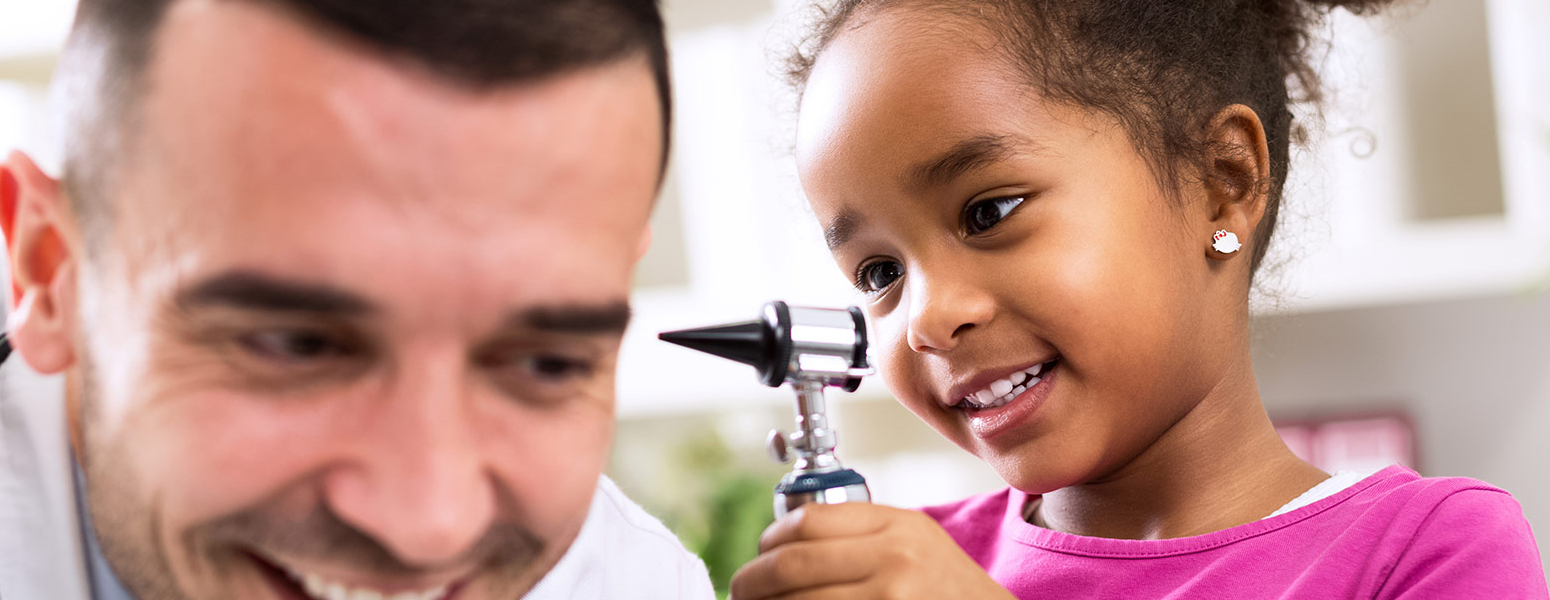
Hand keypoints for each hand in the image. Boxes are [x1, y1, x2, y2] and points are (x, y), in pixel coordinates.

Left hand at [729, 502, 1016, 599]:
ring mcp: (891, 599)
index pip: (807, 522)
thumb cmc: (950, 593)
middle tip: (741, 592)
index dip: (769, 541)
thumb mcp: (916, 545)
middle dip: (751, 582)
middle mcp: (895, 560)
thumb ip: (861, 536)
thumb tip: (783, 546)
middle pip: (792, 564)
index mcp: (898, 527)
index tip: (759, 556)